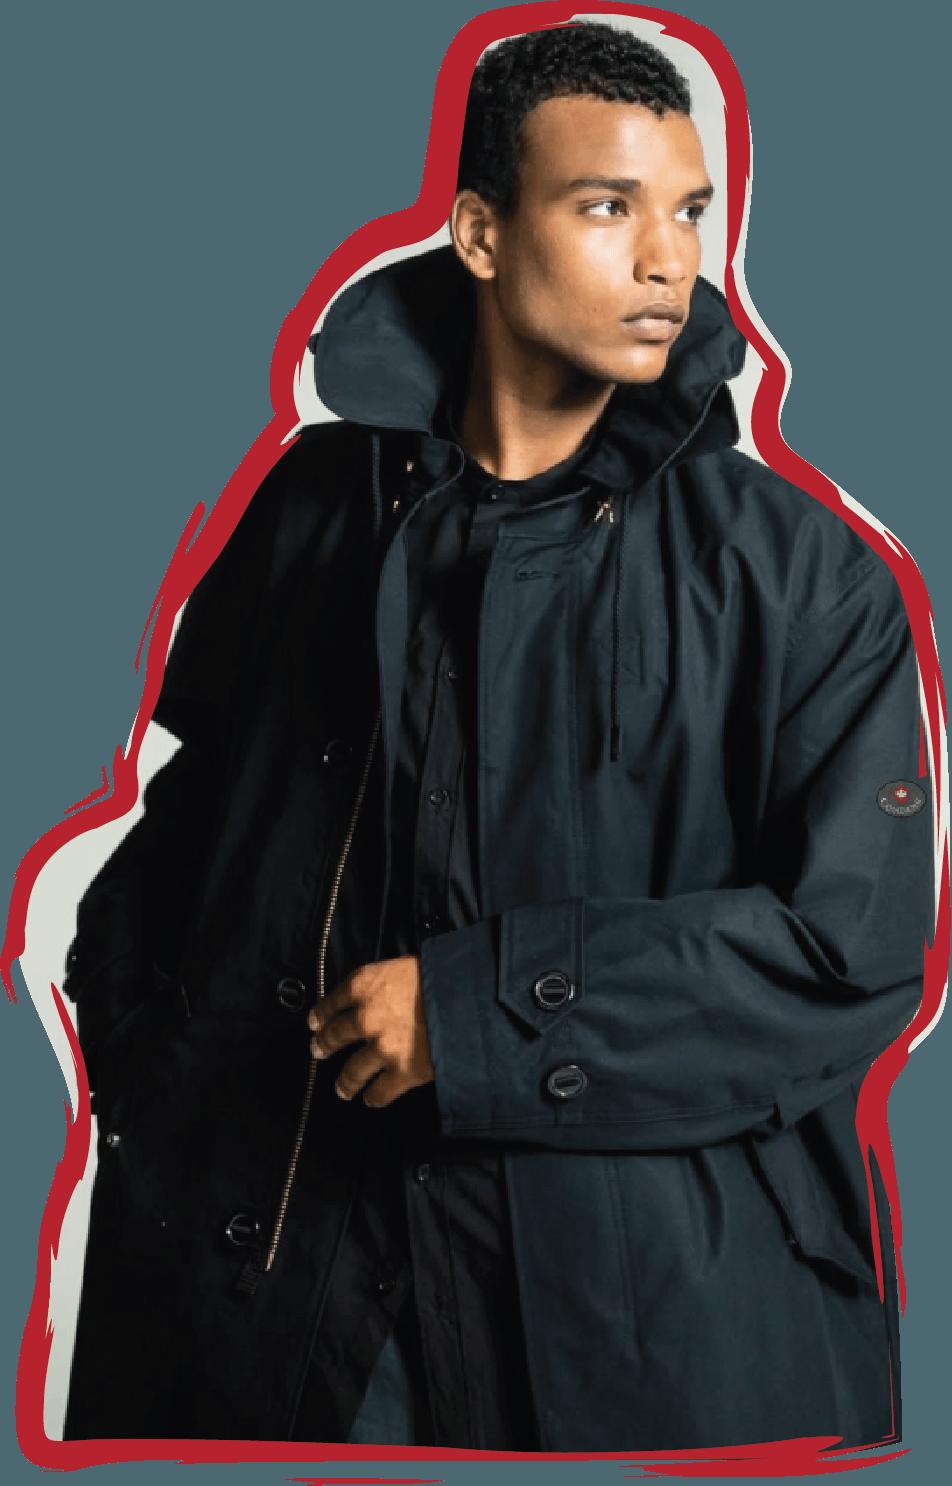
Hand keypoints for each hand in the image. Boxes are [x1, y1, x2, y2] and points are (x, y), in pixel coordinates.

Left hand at [307, 954, 434, 1107]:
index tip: (315, 1023)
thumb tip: (376, 996)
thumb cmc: (441, 974)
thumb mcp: (404, 966)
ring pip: (352, 1071)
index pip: (333, 1001)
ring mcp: (382, 1047)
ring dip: (345, 1082)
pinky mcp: (402, 1072)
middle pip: (336, 1035)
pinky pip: (380, 1092)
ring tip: (342, 1089)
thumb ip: (383, 983)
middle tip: (319, 1051)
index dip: (322, 1014)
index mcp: (364, 985)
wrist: (471, 998)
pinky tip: (371, 1099)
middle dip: (325, 1045)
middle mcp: (365, 1017)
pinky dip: (374, 1097)